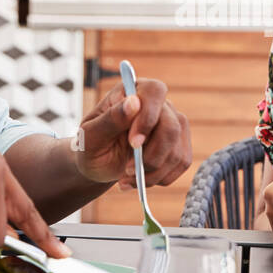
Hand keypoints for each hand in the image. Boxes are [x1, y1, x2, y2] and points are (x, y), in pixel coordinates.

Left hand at [75, 77, 191, 188]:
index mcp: (134, 91)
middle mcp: (158, 104)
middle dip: (151, 156)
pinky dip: (161, 178)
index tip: (134, 143)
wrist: (98, 164)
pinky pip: (181, 163)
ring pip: (176, 150)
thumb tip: (134, 102)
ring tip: (127, 178)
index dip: (149, 117)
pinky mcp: (180, 145)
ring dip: (152, 172)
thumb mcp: (91, 135)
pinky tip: (141, 181)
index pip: (155, 92)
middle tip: (128, 170)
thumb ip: (111, 119)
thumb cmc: (92, 144)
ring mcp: (173, 124)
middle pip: (172, 127)